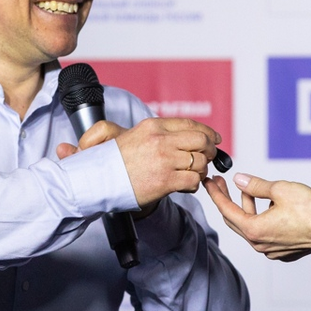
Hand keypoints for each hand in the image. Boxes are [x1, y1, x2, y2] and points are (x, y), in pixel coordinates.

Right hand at [68, 117, 218, 208]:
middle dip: (209, 149)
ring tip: (193, 173)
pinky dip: (195, 184)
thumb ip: (133, 128)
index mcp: (152, 126)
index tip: (214, 138)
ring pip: (200, 162)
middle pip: (202, 140)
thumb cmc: (106, 161)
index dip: (207, 132)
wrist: (96, 182)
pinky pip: (193, 180)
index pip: (190, 124)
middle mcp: (161, 140)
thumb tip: (151, 132)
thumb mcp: (114, 134)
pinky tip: (187, 185)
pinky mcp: (166, 181)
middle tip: (207, 157)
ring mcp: (165, 161)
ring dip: (201, 169)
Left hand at [204, 173, 310, 260]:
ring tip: (250, 189)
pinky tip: (267, 205)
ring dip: (246, 207)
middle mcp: (259, 244)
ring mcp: (270, 250)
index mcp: (254, 230)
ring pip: (249, 226)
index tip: (208, 182)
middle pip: (234, 220)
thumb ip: (255, 185)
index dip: (215, 194)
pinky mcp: (282, 251)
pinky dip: (259, 218)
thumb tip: (239, 180)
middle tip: (222, 183)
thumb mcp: (280, 189)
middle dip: (226, 200)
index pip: (226, 210)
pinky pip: (263, 233)